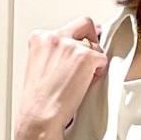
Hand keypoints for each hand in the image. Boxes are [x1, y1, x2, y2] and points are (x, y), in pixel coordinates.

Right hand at [15, 17, 108, 136]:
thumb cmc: (38, 100)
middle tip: (92, 55)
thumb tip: (70, 53)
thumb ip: (53, 54)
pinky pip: (102, 59)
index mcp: (39, 38)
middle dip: (92, 37)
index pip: (65, 29)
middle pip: (84, 23)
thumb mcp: (38, 67)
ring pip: (95, 45)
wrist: (39, 116)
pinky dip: (98, 72)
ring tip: (83, 80)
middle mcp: (54, 36)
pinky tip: (87, 84)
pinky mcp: (85, 57)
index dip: (74, 41)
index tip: (76, 53)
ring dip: (93, 61)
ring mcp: (70, 45)